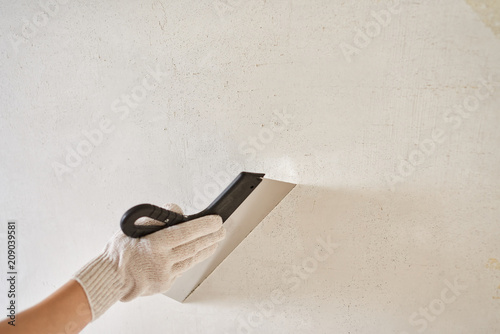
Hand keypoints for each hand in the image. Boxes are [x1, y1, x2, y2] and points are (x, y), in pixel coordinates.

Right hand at [73, 204, 225, 319]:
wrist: (109, 278)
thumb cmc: (119, 252)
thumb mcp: (132, 227)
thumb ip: (156, 218)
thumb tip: (177, 212)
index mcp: (153, 245)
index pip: (185, 233)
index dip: (204, 226)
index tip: (216, 220)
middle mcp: (161, 261)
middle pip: (193, 246)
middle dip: (211, 236)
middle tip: (222, 228)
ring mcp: (165, 274)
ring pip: (191, 258)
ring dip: (206, 248)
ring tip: (216, 239)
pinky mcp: (165, 283)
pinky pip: (183, 268)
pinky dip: (192, 259)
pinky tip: (198, 252)